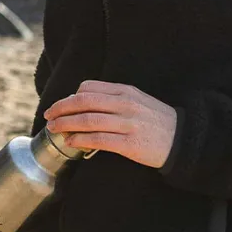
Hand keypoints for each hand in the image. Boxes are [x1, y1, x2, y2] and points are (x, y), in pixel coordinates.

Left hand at [43, 80, 176, 169]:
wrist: (183, 140)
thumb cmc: (158, 122)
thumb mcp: (140, 101)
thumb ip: (116, 99)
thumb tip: (88, 103)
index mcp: (126, 91)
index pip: (90, 88)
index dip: (71, 96)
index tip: (62, 105)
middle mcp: (126, 104)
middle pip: (85, 101)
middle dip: (62, 108)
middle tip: (49, 115)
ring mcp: (128, 124)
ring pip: (88, 120)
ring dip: (66, 124)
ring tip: (54, 128)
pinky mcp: (129, 144)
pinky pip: (99, 139)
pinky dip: (81, 140)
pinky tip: (71, 142)